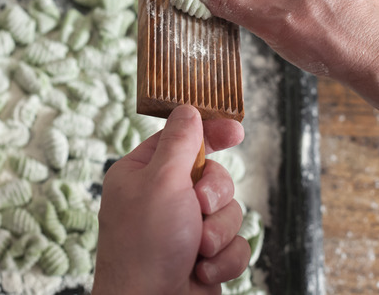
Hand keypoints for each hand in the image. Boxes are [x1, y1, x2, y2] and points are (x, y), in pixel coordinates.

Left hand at [92, 105, 249, 294]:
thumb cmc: (145, 245)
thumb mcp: (161, 181)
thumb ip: (180, 142)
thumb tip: (188, 108)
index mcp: (142, 174)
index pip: (180, 139)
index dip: (209, 132)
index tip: (236, 131)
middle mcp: (161, 198)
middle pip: (212, 175)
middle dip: (214, 196)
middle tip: (199, 208)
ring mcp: (183, 228)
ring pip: (228, 210)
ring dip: (218, 231)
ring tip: (197, 249)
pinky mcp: (203, 255)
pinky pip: (234, 243)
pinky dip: (224, 258)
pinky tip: (202, 270)